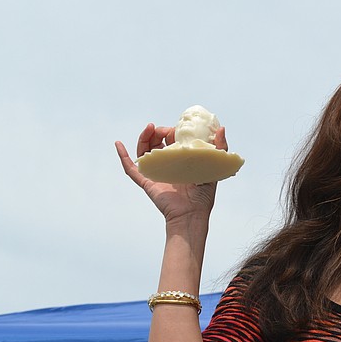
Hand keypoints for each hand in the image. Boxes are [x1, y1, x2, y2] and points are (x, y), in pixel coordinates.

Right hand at [114, 123, 228, 223]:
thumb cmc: (204, 194)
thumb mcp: (214, 166)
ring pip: (143, 151)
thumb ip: (219, 148)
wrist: (191, 213)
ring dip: (143, 137)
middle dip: (156, 132)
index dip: (171, 131)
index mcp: (180, 160)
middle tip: (160, 128)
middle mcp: (166, 165)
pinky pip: (130, 168)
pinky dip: (123, 155)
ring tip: (148, 128)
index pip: (171, 140)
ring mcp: (154, 172)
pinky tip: (118, 144)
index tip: (175, 128)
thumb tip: (222, 128)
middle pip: (155, 143)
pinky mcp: (145, 181)